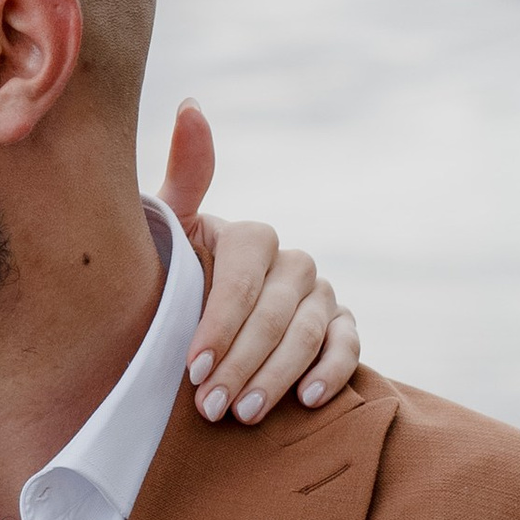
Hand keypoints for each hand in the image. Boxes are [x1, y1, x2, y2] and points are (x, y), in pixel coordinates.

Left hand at [158, 101, 358, 422]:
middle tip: (212, 408)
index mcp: (250, 237)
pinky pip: (349, 345)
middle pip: (276, 314)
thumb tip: (193, 104)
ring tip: (245, 415)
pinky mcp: (340, 326)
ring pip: (308, 333)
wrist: (195, 325)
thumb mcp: (170, 235)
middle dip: (242, 363)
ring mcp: (320, 294)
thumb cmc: (174, 280)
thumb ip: (185, 178)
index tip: (192, 368)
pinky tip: (307, 400)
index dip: (219, 324)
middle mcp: (292, 261)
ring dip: (277, 376)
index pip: (243, 278)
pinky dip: (332, 371)